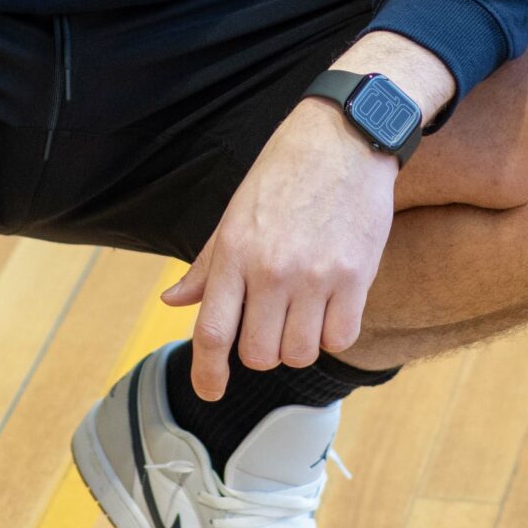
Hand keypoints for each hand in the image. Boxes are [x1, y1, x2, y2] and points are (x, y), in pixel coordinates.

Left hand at [161, 98, 398, 400]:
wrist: (343, 137)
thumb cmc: (284, 174)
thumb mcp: (235, 213)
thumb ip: (208, 265)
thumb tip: (172, 300)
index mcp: (234, 253)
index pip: (211, 333)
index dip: (207, 373)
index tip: (210, 390)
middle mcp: (271, 270)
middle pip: (258, 355)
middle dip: (261, 351)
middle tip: (270, 324)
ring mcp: (315, 276)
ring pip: (299, 354)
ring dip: (298, 344)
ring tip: (303, 312)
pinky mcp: (355, 276)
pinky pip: (340, 339)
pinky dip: (334, 334)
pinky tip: (332, 307)